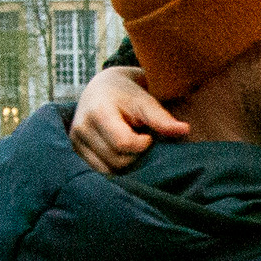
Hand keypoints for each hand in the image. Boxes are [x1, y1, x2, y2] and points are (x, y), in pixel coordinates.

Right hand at [69, 66, 184, 172]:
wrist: (101, 88)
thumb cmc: (127, 95)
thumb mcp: (145, 102)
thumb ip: (162, 119)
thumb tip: (185, 130)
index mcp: (98, 112)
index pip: (123, 143)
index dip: (142, 144)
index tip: (147, 135)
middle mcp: (81, 128)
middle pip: (117, 160)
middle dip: (135, 155)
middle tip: (138, 139)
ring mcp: (75, 142)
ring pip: (109, 170)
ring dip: (125, 163)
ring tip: (128, 144)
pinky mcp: (75, 152)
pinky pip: (99, 172)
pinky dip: (114, 168)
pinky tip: (119, 154)